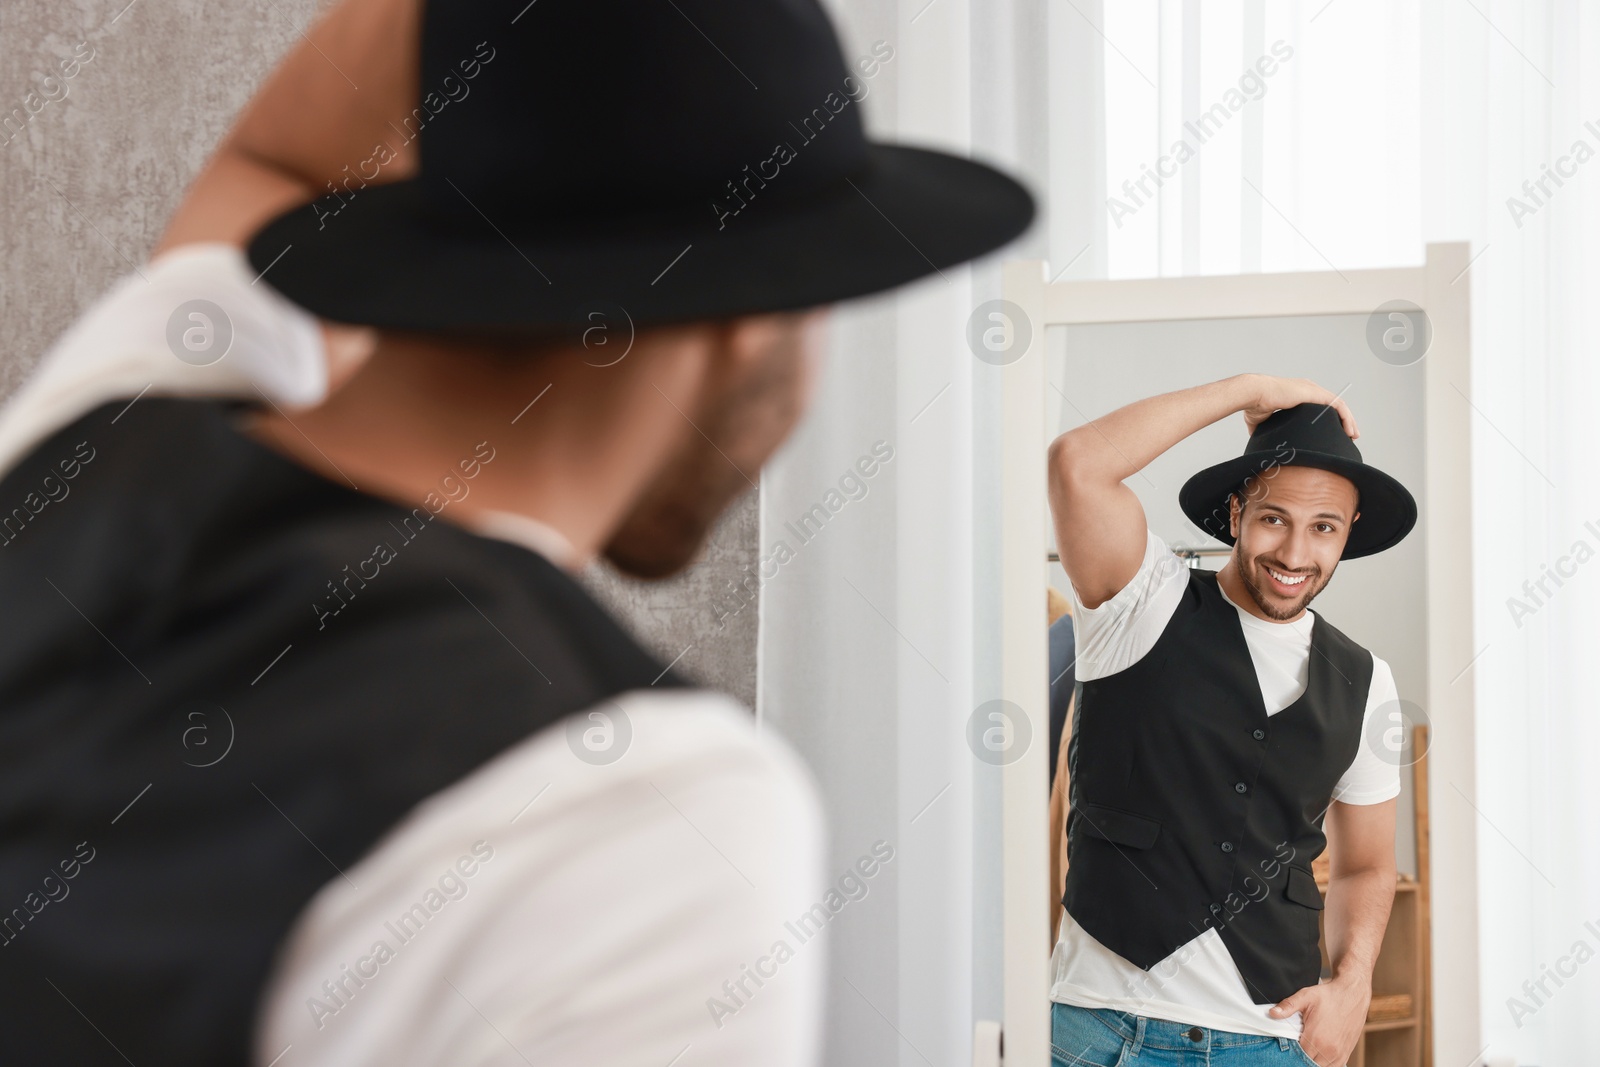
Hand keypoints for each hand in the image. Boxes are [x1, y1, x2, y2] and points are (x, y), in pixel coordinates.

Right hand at [1239, 375, 1358, 439]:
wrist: (1254, 395)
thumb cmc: (1254, 405)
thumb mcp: (1261, 420)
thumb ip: (1263, 428)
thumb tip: (1259, 440)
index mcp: (1298, 394)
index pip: (1321, 407)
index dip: (1330, 420)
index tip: (1334, 434)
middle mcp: (1308, 389)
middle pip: (1333, 406)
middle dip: (1343, 421)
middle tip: (1349, 436)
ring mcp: (1313, 390)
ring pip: (1339, 406)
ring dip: (1349, 421)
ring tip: (1353, 436)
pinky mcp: (1316, 393)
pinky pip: (1339, 406)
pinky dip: (1347, 418)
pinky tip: (1350, 431)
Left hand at [1269, 974, 1369, 1066]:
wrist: (1352, 994)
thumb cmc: (1330, 995)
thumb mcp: (1306, 996)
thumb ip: (1288, 1006)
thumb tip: (1272, 1013)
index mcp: (1316, 1038)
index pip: (1297, 1056)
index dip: (1291, 1051)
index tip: (1289, 1044)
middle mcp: (1328, 1050)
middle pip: (1308, 1062)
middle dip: (1300, 1056)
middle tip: (1298, 1045)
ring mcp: (1339, 1053)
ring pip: (1321, 1066)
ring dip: (1313, 1060)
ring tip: (1308, 1048)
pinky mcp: (1347, 1053)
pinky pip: (1334, 1066)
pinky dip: (1325, 1063)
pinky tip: (1319, 1054)